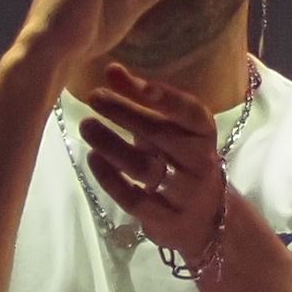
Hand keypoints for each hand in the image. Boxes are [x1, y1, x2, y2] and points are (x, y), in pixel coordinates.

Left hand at [75, 61, 237, 271]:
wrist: (205, 220)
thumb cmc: (181, 162)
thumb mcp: (173, 132)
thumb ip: (147, 104)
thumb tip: (112, 71)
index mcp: (204, 134)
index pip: (189, 111)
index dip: (161, 94)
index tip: (124, 77)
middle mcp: (200, 162)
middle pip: (160, 134)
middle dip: (124, 112)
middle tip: (94, 97)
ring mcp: (184, 193)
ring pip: (145, 167)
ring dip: (112, 144)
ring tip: (86, 126)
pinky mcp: (166, 220)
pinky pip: (133, 198)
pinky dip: (110, 178)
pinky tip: (93, 159)